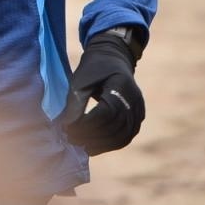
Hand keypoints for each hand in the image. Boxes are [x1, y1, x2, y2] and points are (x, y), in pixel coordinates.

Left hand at [58, 30, 144, 154]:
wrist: (113, 57)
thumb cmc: (94, 67)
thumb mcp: (80, 81)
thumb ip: (74, 104)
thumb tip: (66, 128)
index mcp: (121, 85)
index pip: (106, 113)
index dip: (86, 125)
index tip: (67, 129)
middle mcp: (134, 99)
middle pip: (114, 126)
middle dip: (91, 136)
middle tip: (70, 139)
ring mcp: (139, 109)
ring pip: (122, 136)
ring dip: (100, 145)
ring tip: (81, 146)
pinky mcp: (138, 117)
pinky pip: (126, 137)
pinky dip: (109, 145)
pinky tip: (93, 147)